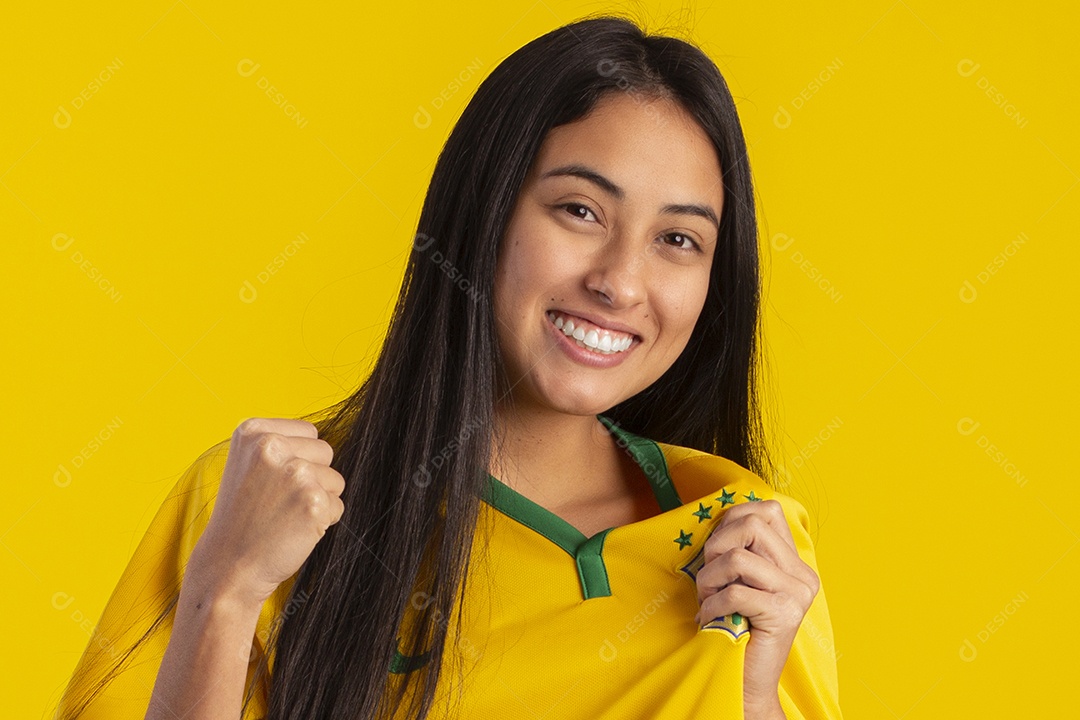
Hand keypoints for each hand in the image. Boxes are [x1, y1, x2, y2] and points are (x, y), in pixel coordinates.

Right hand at [186, 418, 345, 609]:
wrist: (228, 565)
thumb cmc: (243, 517)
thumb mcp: (248, 465)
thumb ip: (282, 445)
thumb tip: (323, 443)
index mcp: (253, 431)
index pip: (309, 432)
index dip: (299, 459)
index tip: (271, 481)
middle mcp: (273, 446)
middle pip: (326, 451)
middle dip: (313, 476)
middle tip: (279, 501)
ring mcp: (295, 473)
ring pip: (335, 479)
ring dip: (318, 499)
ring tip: (285, 515)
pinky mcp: (313, 501)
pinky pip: (337, 506)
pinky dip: (322, 521)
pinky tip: (293, 530)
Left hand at [693, 498, 818, 716]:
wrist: (747, 681)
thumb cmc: (735, 627)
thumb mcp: (740, 580)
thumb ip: (740, 550)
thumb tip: (720, 517)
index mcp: (796, 563)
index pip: (767, 511)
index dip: (732, 521)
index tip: (715, 549)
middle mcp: (803, 575)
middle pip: (751, 526)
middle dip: (715, 548)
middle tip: (707, 578)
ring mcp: (797, 594)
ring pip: (737, 558)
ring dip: (710, 579)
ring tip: (708, 600)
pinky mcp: (784, 614)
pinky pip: (735, 592)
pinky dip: (713, 605)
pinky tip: (712, 619)